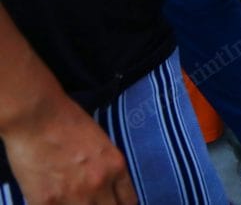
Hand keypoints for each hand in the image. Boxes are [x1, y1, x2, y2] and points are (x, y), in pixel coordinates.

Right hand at [4, 95, 136, 203]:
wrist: (38, 117)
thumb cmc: (68, 122)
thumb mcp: (101, 144)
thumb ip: (107, 168)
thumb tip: (107, 186)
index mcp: (115, 167)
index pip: (129, 202)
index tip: (113, 203)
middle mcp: (99, 184)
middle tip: (94, 203)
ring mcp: (73, 196)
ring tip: (73, 199)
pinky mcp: (47, 202)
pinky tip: (54, 200)